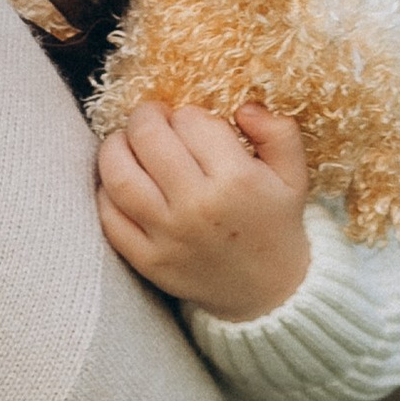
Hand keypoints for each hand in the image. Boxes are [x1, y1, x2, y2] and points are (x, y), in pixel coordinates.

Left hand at [94, 102, 311, 321]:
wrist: (269, 293)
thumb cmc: (275, 224)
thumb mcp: (293, 175)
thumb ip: (278, 131)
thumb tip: (244, 107)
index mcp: (236, 180)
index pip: (191, 121)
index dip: (188, 114)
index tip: (193, 124)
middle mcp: (198, 206)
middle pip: (148, 137)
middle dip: (146, 116)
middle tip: (153, 118)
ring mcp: (168, 236)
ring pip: (117, 174)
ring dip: (115, 146)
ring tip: (128, 142)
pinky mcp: (148, 261)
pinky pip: (109, 217)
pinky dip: (106, 191)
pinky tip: (122, 182)